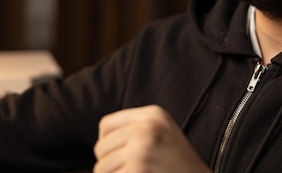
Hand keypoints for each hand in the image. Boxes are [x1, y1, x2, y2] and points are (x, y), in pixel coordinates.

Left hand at [93, 105, 210, 172]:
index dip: (108, 143)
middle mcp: (146, 127)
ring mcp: (141, 149)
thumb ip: (136, 128)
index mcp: (153, 114)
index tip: (121, 155)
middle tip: (133, 169)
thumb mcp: (163, 133)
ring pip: (101, 168)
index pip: (106, 125)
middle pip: (101, 147)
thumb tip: (101, 139)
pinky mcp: (137, 170)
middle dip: (109, 164)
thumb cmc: (180, 164)